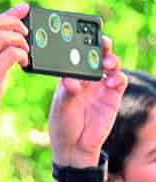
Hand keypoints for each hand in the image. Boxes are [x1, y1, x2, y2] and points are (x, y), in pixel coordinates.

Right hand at [0, 3, 29, 130]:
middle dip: (16, 23)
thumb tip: (12, 32)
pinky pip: (12, 53)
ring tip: (25, 51)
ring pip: (5, 36)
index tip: (25, 8)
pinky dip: (23, 55)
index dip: (11, 13)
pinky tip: (24, 62)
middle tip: (27, 33)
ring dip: (21, 41)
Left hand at [48, 35, 127, 165]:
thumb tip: (71, 80)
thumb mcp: (61, 107)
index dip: (80, 45)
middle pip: (96, 56)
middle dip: (100, 46)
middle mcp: (86, 79)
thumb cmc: (62, 125)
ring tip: (107, 63)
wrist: (75, 147)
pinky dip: (117, 77)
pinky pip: (119, 80)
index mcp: (70, 77)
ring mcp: (101, 86)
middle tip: (102, 42)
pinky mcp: (113, 96)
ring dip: (110, 60)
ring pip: (110, 65)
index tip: (82, 34)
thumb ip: (67, 92)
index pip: (76, 56)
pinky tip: (111, 81)